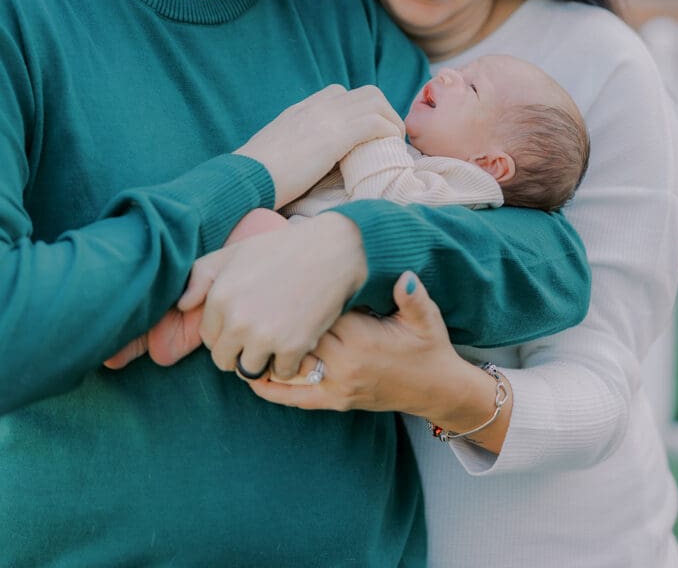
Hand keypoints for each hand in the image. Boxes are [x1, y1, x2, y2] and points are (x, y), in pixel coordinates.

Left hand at [104, 209, 288, 369]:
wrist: (331, 251)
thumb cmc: (282, 249)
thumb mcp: (236, 252)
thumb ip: (201, 276)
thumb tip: (181, 305)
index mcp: (220, 296)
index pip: (208, 337)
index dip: (226, 331)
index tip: (245, 319)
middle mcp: (237, 320)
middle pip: (224, 360)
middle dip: (238, 350)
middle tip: (260, 332)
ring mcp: (264, 336)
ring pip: (249, 370)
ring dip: (261, 359)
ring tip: (276, 338)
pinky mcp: (292, 347)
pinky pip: (280, 373)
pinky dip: (288, 362)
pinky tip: (296, 339)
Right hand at [236, 85, 403, 207]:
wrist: (247, 176)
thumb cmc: (257, 173)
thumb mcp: (277, 149)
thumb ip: (295, 144)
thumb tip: (307, 159)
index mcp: (302, 109)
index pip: (340, 93)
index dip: (360, 109)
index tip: (368, 131)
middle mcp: (316, 106)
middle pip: (366, 92)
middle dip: (385, 111)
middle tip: (389, 137)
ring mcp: (326, 117)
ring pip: (376, 101)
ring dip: (391, 121)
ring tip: (393, 143)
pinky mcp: (335, 135)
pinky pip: (375, 123)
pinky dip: (387, 132)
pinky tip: (388, 148)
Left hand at [246, 271, 457, 413]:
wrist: (437, 388)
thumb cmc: (427, 345)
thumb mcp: (425, 317)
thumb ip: (413, 296)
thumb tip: (406, 277)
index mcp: (360, 339)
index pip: (315, 313)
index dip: (296, 297)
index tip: (280, 278)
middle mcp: (343, 366)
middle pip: (295, 338)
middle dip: (274, 320)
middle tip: (248, 299)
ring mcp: (336, 388)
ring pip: (288, 368)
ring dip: (265, 351)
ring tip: (238, 333)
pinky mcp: (334, 402)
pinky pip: (294, 398)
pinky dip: (271, 386)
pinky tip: (250, 373)